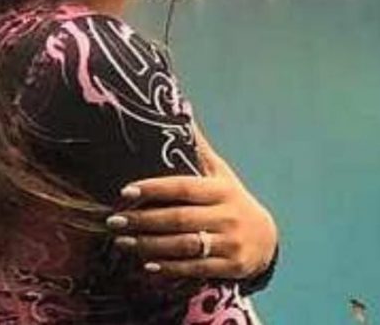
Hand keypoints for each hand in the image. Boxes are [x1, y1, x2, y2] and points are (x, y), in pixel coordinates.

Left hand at [105, 125, 278, 278]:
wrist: (266, 238)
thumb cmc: (232, 200)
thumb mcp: (220, 173)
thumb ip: (198, 149)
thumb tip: (180, 110)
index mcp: (221, 189)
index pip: (184, 187)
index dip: (154, 189)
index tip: (125, 191)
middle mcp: (227, 215)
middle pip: (179, 218)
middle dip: (143, 220)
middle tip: (113, 221)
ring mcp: (230, 242)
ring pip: (184, 245)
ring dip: (149, 245)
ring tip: (122, 242)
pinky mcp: (230, 266)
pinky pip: (195, 268)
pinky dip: (169, 268)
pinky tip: (146, 265)